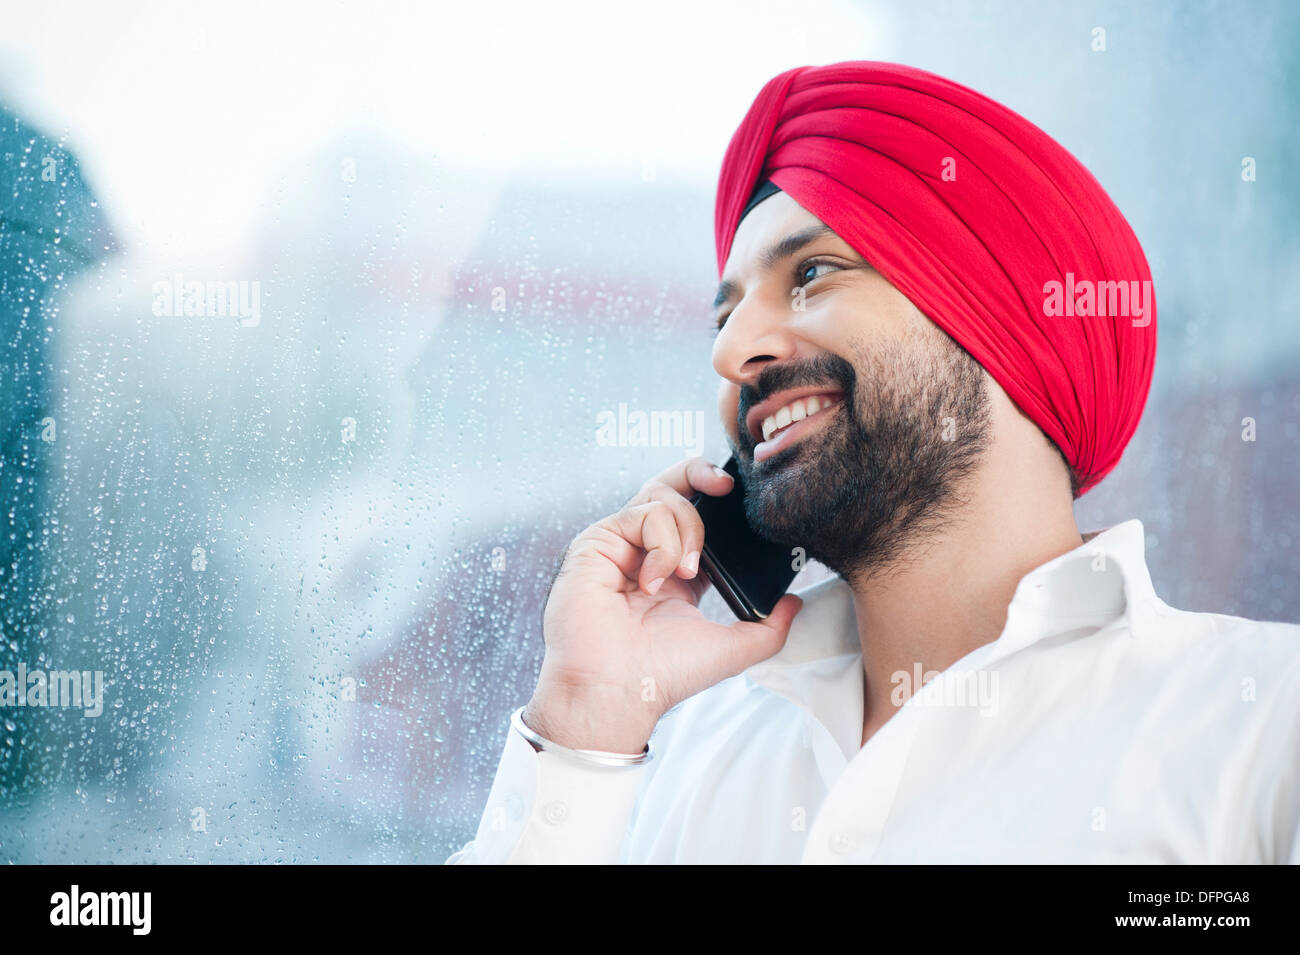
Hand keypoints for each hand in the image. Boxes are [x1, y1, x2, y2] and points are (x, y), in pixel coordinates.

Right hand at [522, 456, 802, 752]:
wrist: (619, 689)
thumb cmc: (664, 674)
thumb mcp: (731, 648)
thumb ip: (769, 626)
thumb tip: (795, 601)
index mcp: (676, 570)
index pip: (699, 516)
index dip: (721, 501)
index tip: (743, 498)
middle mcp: (645, 550)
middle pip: (673, 485)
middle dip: (702, 472)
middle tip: (726, 487)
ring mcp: (620, 543)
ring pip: (663, 495)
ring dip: (688, 530)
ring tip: (686, 572)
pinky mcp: (598, 540)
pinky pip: (643, 513)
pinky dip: (661, 543)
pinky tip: (654, 579)